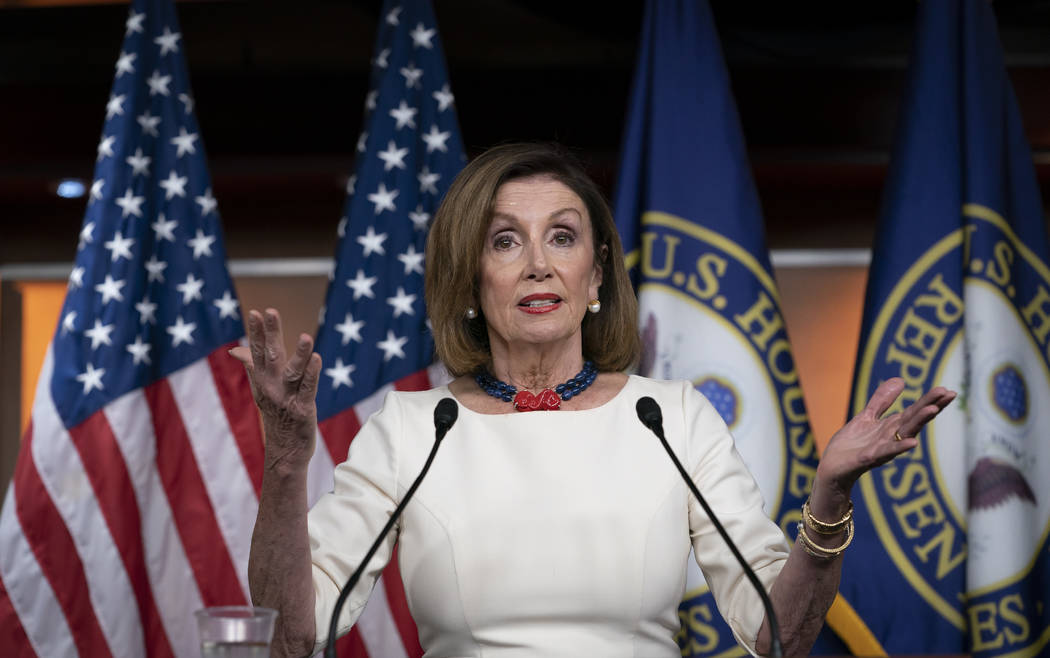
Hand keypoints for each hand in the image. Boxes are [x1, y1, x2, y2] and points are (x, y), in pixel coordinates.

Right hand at [230, 308, 321, 472]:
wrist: (284, 452)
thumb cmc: (277, 416)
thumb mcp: (262, 389)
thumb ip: (252, 366)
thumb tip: (235, 350)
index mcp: (262, 380)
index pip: (256, 352)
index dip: (257, 333)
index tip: (256, 312)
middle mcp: (272, 387)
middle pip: (271, 356)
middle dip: (270, 334)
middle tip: (271, 312)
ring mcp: (287, 399)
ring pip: (293, 372)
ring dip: (299, 354)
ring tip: (306, 337)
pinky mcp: (303, 410)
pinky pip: (308, 389)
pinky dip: (312, 374)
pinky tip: (317, 359)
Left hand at [815, 377, 955, 501]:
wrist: (832, 467)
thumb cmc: (850, 445)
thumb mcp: (866, 417)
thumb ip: (882, 401)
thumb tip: (901, 381)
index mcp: (891, 426)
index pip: (915, 411)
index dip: (930, 400)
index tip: (948, 389)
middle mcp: (891, 437)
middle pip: (915, 419)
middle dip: (931, 406)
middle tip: (949, 394)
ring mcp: (882, 448)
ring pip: (905, 433)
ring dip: (919, 421)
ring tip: (933, 409)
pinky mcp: (869, 458)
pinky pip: (887, 452)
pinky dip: (899, 447)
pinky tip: (913, 443)